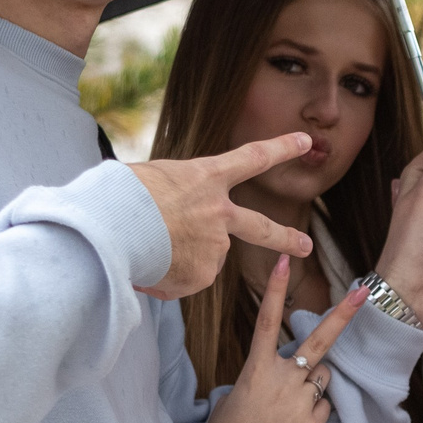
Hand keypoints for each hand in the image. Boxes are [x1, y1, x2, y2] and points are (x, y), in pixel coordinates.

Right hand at [130, 134, 316, 299]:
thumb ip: (175, 197)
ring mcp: (214, 245)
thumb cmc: (121, 196)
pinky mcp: (202, 274)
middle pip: (261, 228)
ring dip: (181, 260)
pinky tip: (148, 267)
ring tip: (148, 251)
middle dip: (286, 238)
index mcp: (206, 176)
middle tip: (307, 246)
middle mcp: (218, 212)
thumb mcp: (152, 179)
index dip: (281, 149)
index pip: (252, 158)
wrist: (115, 226)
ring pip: (203, 259)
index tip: (306, 141)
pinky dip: (168, 279)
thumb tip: (170, 227)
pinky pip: (185, 281)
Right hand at [195, 255, 365, 422]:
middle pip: (320, 341)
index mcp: (255, 370)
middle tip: (365, 291)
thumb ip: (262, 378)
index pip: (267, 320)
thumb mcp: (234, 398)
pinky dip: (314, 411)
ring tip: (286, 411)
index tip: (285, 260)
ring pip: (321, 378)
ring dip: (313, 384)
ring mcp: (302, 401)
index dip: (278, 289)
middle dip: (345, 313)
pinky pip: (323, 406)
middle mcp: (283, 380)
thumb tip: (286, 375)